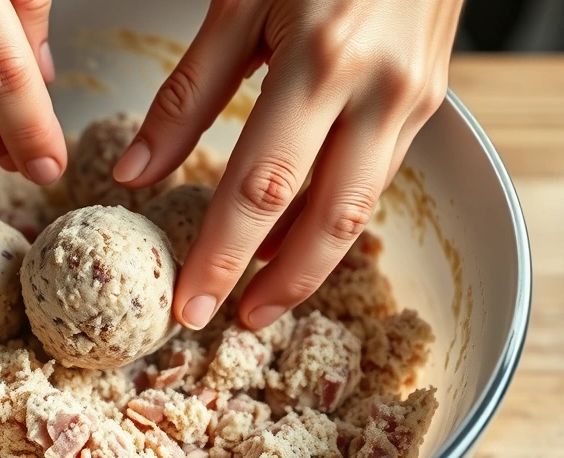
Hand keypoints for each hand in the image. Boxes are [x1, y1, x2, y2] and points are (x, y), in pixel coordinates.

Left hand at [113, 0, 462, 329]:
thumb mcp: (238, 3)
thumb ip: (188, 93)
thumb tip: (137, 173)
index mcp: (320, 59)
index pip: (262, 186)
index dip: (223, 253)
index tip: (192, 302)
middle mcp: (377, 90)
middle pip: (327, 218)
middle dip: (278, 284)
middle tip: (232, 320)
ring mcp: (411, 100)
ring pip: (359, 208)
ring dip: (310, 263)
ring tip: (261, 297)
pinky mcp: (426, 103)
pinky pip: (376, 179)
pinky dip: (332, 220)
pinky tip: (296, 240)